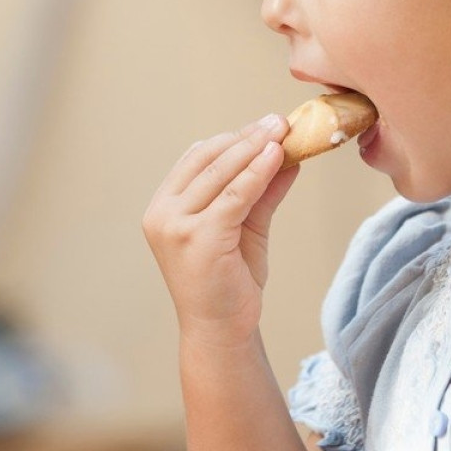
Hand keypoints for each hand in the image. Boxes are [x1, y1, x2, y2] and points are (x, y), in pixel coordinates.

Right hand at [143, 115, 298, 347]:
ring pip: (222, 174)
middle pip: (208, 159)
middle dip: (247, 136)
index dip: (233, 137)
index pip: (197, 158)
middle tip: (280, 121)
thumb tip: (287, 155)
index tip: (265, 124)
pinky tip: (278, 156)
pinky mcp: (200, 237)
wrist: (221, 329)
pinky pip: (236, 195)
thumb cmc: (229, 280)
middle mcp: (162, 213)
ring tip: (283, 131)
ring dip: (255, 148)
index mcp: (164, 206)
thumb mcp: (245, 227)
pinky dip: (258, 172)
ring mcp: (176, 225)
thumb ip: (260, 192)